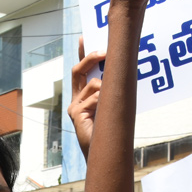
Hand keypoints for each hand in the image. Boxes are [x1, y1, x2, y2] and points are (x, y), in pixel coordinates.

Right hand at [68, 38, 104, 160]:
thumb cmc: (109, 132)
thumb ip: (108, 90)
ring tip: (109, 109)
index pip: (79, 72)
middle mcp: (75, 101)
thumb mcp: (109, 105)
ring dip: (106, 91)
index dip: (81, 55)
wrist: (102, 153)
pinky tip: (102, 116)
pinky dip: (103, 103)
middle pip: (78, 70)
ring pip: (94, 84)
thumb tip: (118, 72)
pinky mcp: (75, 113)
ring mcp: (73, 107)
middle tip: (105, 51)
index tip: (83, 38)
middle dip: (91, 57)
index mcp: (82, 98)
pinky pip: (96, 97)